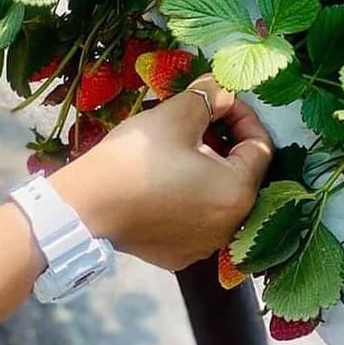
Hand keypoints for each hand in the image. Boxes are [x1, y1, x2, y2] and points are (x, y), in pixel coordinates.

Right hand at [50, 75, 272, 269]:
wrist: (83, 207)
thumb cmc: (132, 159)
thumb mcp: (172, 116)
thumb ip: (208, 98)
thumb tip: (224, 90)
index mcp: (237, 192)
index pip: (260, 147)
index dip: (243, 116)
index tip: (219, 100)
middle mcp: (229, 226)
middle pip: (239, 174)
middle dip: (221, 143)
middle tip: (193, 122)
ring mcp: (203, 245)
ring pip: (216, 197)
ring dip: (204, 170)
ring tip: (173, 150)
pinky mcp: (178, 254)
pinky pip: (194, 219)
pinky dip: (186, 197)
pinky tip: (159, 182)